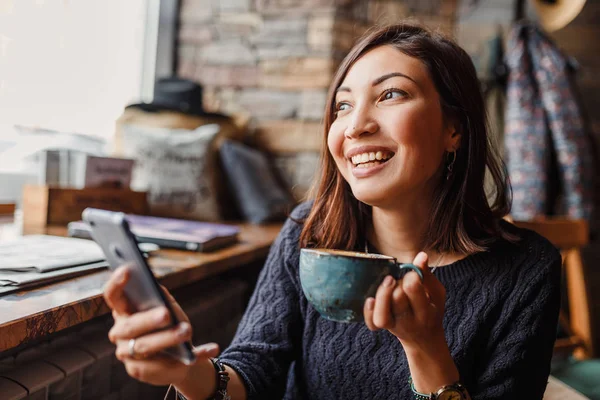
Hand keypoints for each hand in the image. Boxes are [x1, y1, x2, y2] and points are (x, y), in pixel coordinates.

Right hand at [103, 266, 219, 385]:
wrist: (178, 356)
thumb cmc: (168, 324)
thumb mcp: (168, 307)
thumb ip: (161, 297)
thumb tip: (156, 286)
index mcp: (123, 312)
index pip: (113, 296)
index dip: (117, 283)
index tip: (128, 269)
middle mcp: (119, 334)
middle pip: (131, 326)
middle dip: (148, 319)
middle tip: (165, 314)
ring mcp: (129, 355)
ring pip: (146, 346)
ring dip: (168, 338)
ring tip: (187, 330)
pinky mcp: (144, 372)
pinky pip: (169, 364)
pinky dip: (195, 355)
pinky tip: (212, 348)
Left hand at [363, 252, 446, 345]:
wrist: (424, 338)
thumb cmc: (431, 308)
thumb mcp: (436, 292)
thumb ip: (427, 275)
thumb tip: (421, 255)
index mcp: (426, 311)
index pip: (413, 289)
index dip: (410, 275)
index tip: (413, 273)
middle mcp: (409, 321)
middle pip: (397, 300)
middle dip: (398, 283)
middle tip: (401, 280)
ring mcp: (394, 326)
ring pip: (382, 316)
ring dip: (382, 296)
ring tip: (388, 282)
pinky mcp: (383, 327)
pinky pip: (372, 323)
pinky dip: (368, 312)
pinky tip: (370, 298)